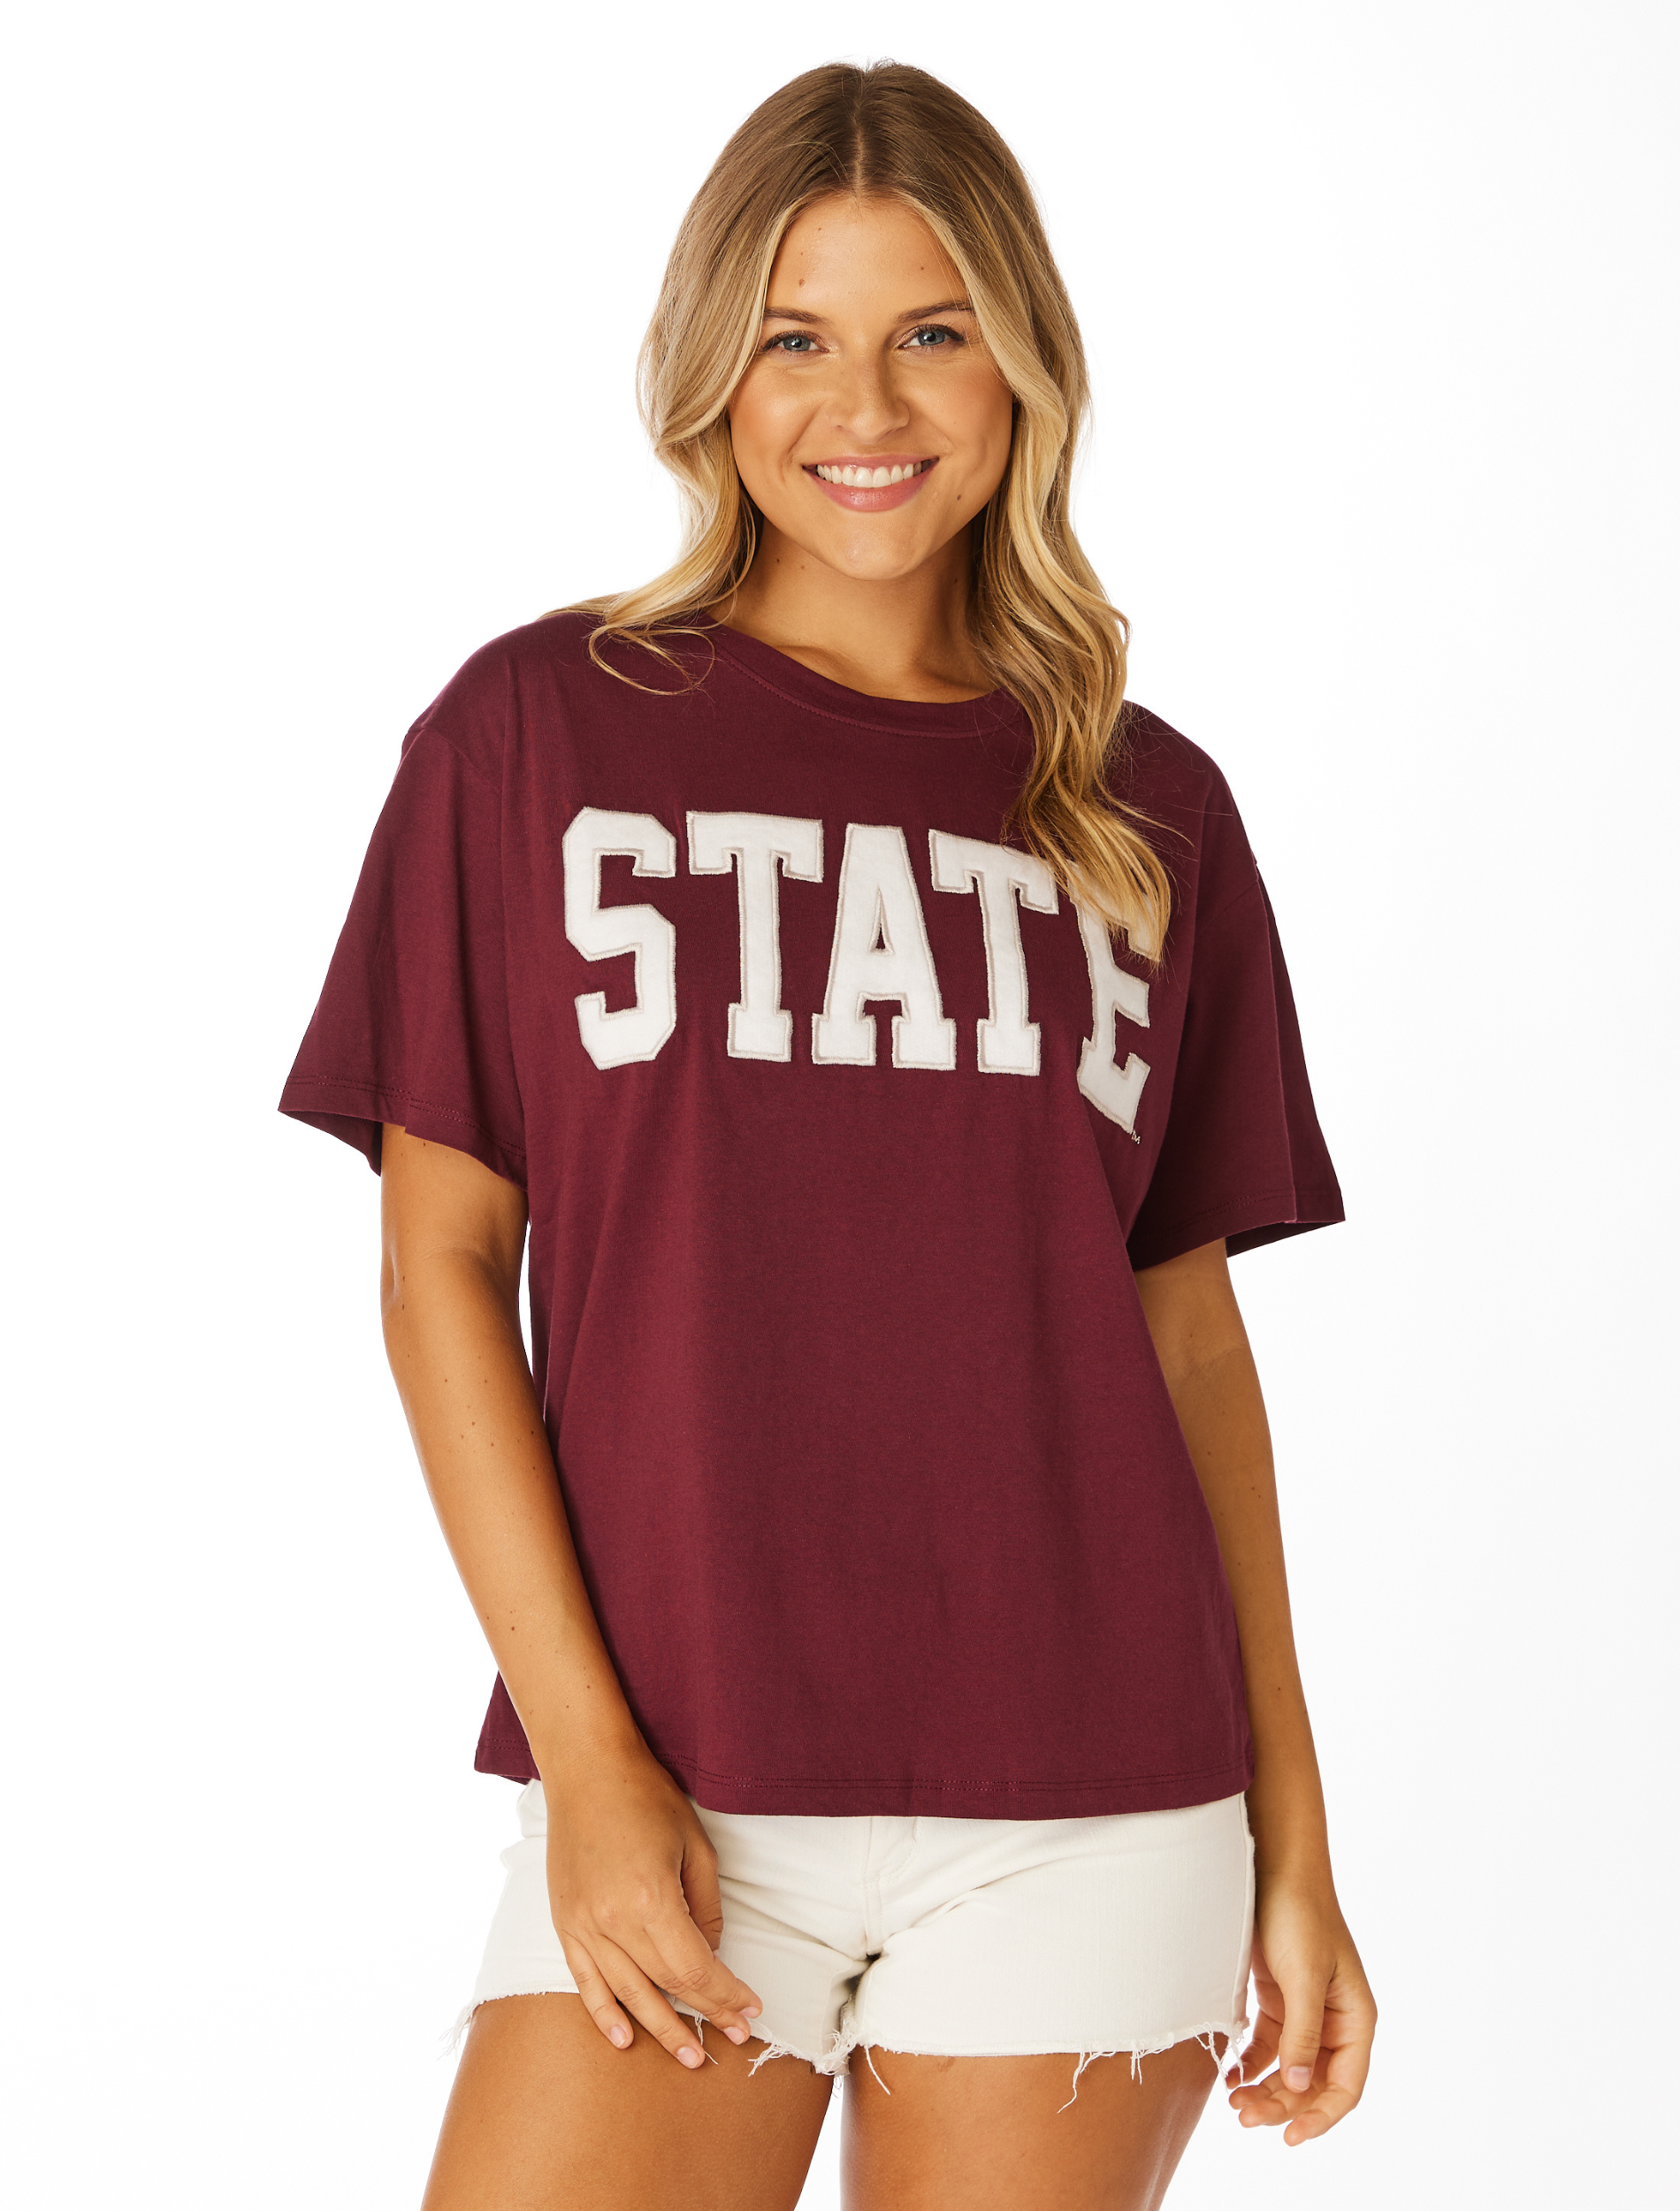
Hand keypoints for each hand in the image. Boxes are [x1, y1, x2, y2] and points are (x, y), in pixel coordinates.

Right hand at [540, 1744, 763, 2067]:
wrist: (586, 1769)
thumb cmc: (646, 1798)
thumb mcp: (695, 1846)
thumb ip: (706, 1907)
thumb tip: (710, 1952)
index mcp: (650, 1900)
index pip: (695, 1968)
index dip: (726, 1994)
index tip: (751, 2009)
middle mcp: (612, 1921)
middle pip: (665, 1986)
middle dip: (704, 2015)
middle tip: (732, 2037)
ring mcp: (583, 1925)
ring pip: (627, 1993)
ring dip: (660, 2028)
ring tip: (690, 2054)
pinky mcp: (563, 1922)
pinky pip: (585, 1980)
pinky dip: (603, 2013)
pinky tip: (623, 2038)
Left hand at [1227, 1869, 1375, 2145]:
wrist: (1272, 1866)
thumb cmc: (1299, 1916)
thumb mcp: (1303, 1976)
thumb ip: (1302, 2033)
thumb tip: (1300, 2084)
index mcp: (1355, 2019)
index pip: (1345, 2086)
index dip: (1320, 2117)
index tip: (1289, 2137)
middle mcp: (1334, 2021)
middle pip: (1313, 2083)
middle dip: (1282, 2104)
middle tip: (1244, 2118)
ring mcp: (1305, 2011)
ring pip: (1288, 2069)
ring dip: (1265, 2090)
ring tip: (1234, 2103)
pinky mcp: (1277, 1999)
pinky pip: (1267, 2046)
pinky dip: (1251, 2064)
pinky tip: (1230, 2075)